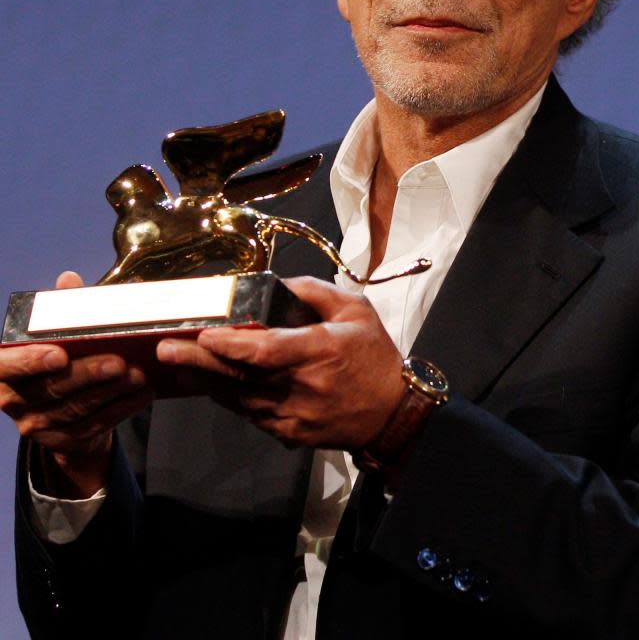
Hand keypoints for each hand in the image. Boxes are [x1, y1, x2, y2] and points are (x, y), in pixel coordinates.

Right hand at [0, 271, 153, 496]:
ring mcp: (39, 425)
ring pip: (77, 410)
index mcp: (6, 371)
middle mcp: (16, 401)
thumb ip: (61, 309)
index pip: (6, 367)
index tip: (60, 353)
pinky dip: (123, 409)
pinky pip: (95, 426)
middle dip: (88, 374)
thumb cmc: (59, 358)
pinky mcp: (64, 442)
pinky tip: (144, 394)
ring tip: (139, 374)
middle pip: (52, 389)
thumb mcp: (56, 333)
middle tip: (119, 361)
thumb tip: (69, 280)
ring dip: (111, 392)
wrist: (62, 411)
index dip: (30, 362)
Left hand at [156, 275, 405, 448]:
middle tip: (166, 350)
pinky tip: (211, 382)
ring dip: (207, 380)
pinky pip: (250, 414)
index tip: (203, 334)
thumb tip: (279, 284)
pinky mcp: (289, 433)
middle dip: (199, 362)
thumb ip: (317, 292)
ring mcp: (293, 415)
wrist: (392, 414)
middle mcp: (302, 386)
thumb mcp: (357, 311)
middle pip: (241, 375)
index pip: (266, 351)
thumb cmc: (375, 357)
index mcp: (319, 352)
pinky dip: (228, 397)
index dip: (231, 344)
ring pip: (239, 398)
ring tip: (178, 362)